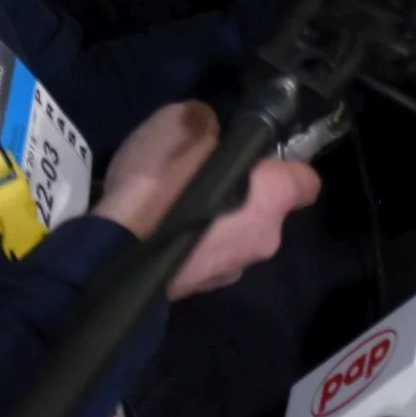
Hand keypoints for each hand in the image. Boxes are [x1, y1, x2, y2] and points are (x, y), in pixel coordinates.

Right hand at [90, 101, 322, 299]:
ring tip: (170, 203)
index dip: (285, 166)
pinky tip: (155, 230)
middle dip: (240, 194)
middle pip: (265, 210)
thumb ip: (209, 127)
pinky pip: (200, 258)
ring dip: (211, 222)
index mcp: (275, 198)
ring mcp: (230, 272)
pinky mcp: (196, 292)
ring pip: (232, 237)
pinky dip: (186, 244)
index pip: (306, 181)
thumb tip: (209, 133)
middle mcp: (265, 239)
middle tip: (203, 175)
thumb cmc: (160, 185)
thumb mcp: (184, 124)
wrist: (109, 258)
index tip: (260, 157)